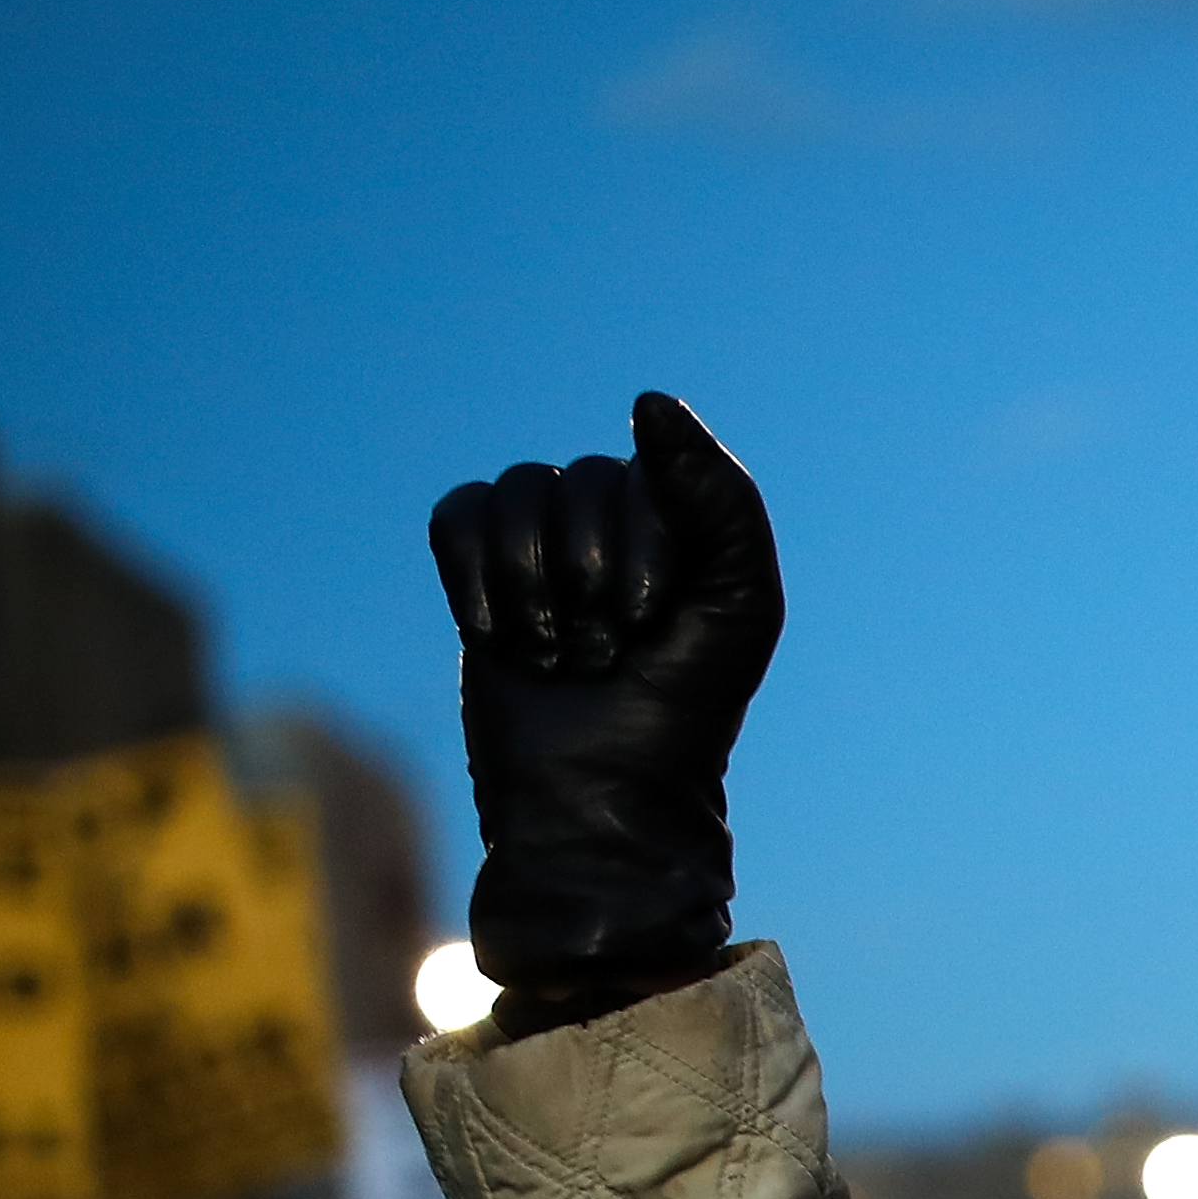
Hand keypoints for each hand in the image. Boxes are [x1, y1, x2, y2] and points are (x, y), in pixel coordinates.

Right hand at [429, 392, 784, 1019]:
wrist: (602, 798)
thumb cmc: (683, 707)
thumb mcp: (740, 602)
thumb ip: (720, 495)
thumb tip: (646, 400)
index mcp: (677, 519)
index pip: (636, 475)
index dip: (638, 557)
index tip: (651, 629)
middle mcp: (607, 521)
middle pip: (570, 481)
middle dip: (585, 579)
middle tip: (605, 653)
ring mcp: (540, 548)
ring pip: (512, 495)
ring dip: (533, 589)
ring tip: (560, 654)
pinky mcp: (477, 579)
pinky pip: (457, 515)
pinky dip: (476, 579)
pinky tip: (504, 636)